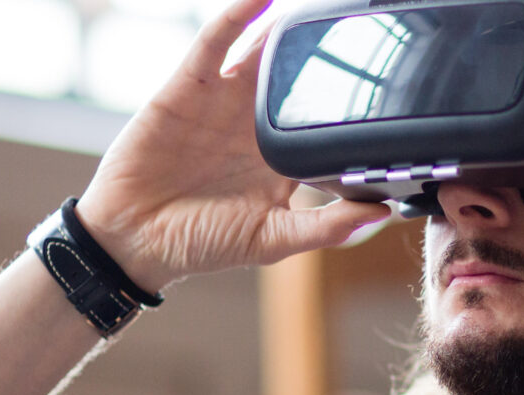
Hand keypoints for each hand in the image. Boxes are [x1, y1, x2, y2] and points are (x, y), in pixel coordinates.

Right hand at [74, 0, 390, 289]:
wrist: (134, 239)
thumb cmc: (200, 241)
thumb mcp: (272, 239)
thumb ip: (327, 227)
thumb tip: (381, 213)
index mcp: (281, 154)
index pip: (322, 115)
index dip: (351, 94)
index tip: (389, 73)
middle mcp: (254, 121)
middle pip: (295, 73)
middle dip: (322, 47)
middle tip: (353, 19)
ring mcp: (223, 99)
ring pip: (260, 49)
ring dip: (284, 25)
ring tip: (315, 6)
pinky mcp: (190, 86)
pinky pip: (214, 43)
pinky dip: (235, 16)